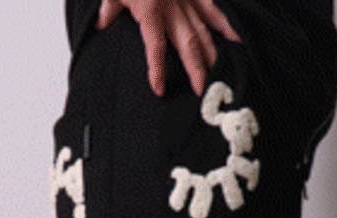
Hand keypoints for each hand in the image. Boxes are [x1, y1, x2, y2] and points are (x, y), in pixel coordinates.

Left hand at [96, 0, 241, 97]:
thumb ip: (109, 7)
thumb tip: (101, 24)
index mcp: (151, 10)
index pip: (155, 46)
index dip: (158, 69)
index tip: (160, 89)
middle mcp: (172, 7)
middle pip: (187, 43)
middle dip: (195, 69)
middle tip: (202, 91)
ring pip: (202, 30)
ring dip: (211, 54)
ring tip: (218, 74)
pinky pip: (212, 8)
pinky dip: (224, 24)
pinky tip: (235, 38)